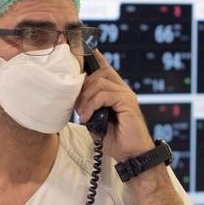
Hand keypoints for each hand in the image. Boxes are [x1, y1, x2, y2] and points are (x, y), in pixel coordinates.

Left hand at [74, 49, 155, 163]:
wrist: (132, 154)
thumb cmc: (114, 139)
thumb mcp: (95, 119)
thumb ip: (87, 105)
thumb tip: (71, 96)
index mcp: (114, 90)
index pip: (103, 67)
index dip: (91, 57)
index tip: (79, 50)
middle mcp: (121, 88)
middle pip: (97, 73)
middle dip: (82, 87)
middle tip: (76, 106)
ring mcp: (126, 94)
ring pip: (99, 83)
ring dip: (85, 99)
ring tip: (82, 115)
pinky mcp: (128, 102)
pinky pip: (105, 95)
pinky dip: (92, 104)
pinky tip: (88, 116)